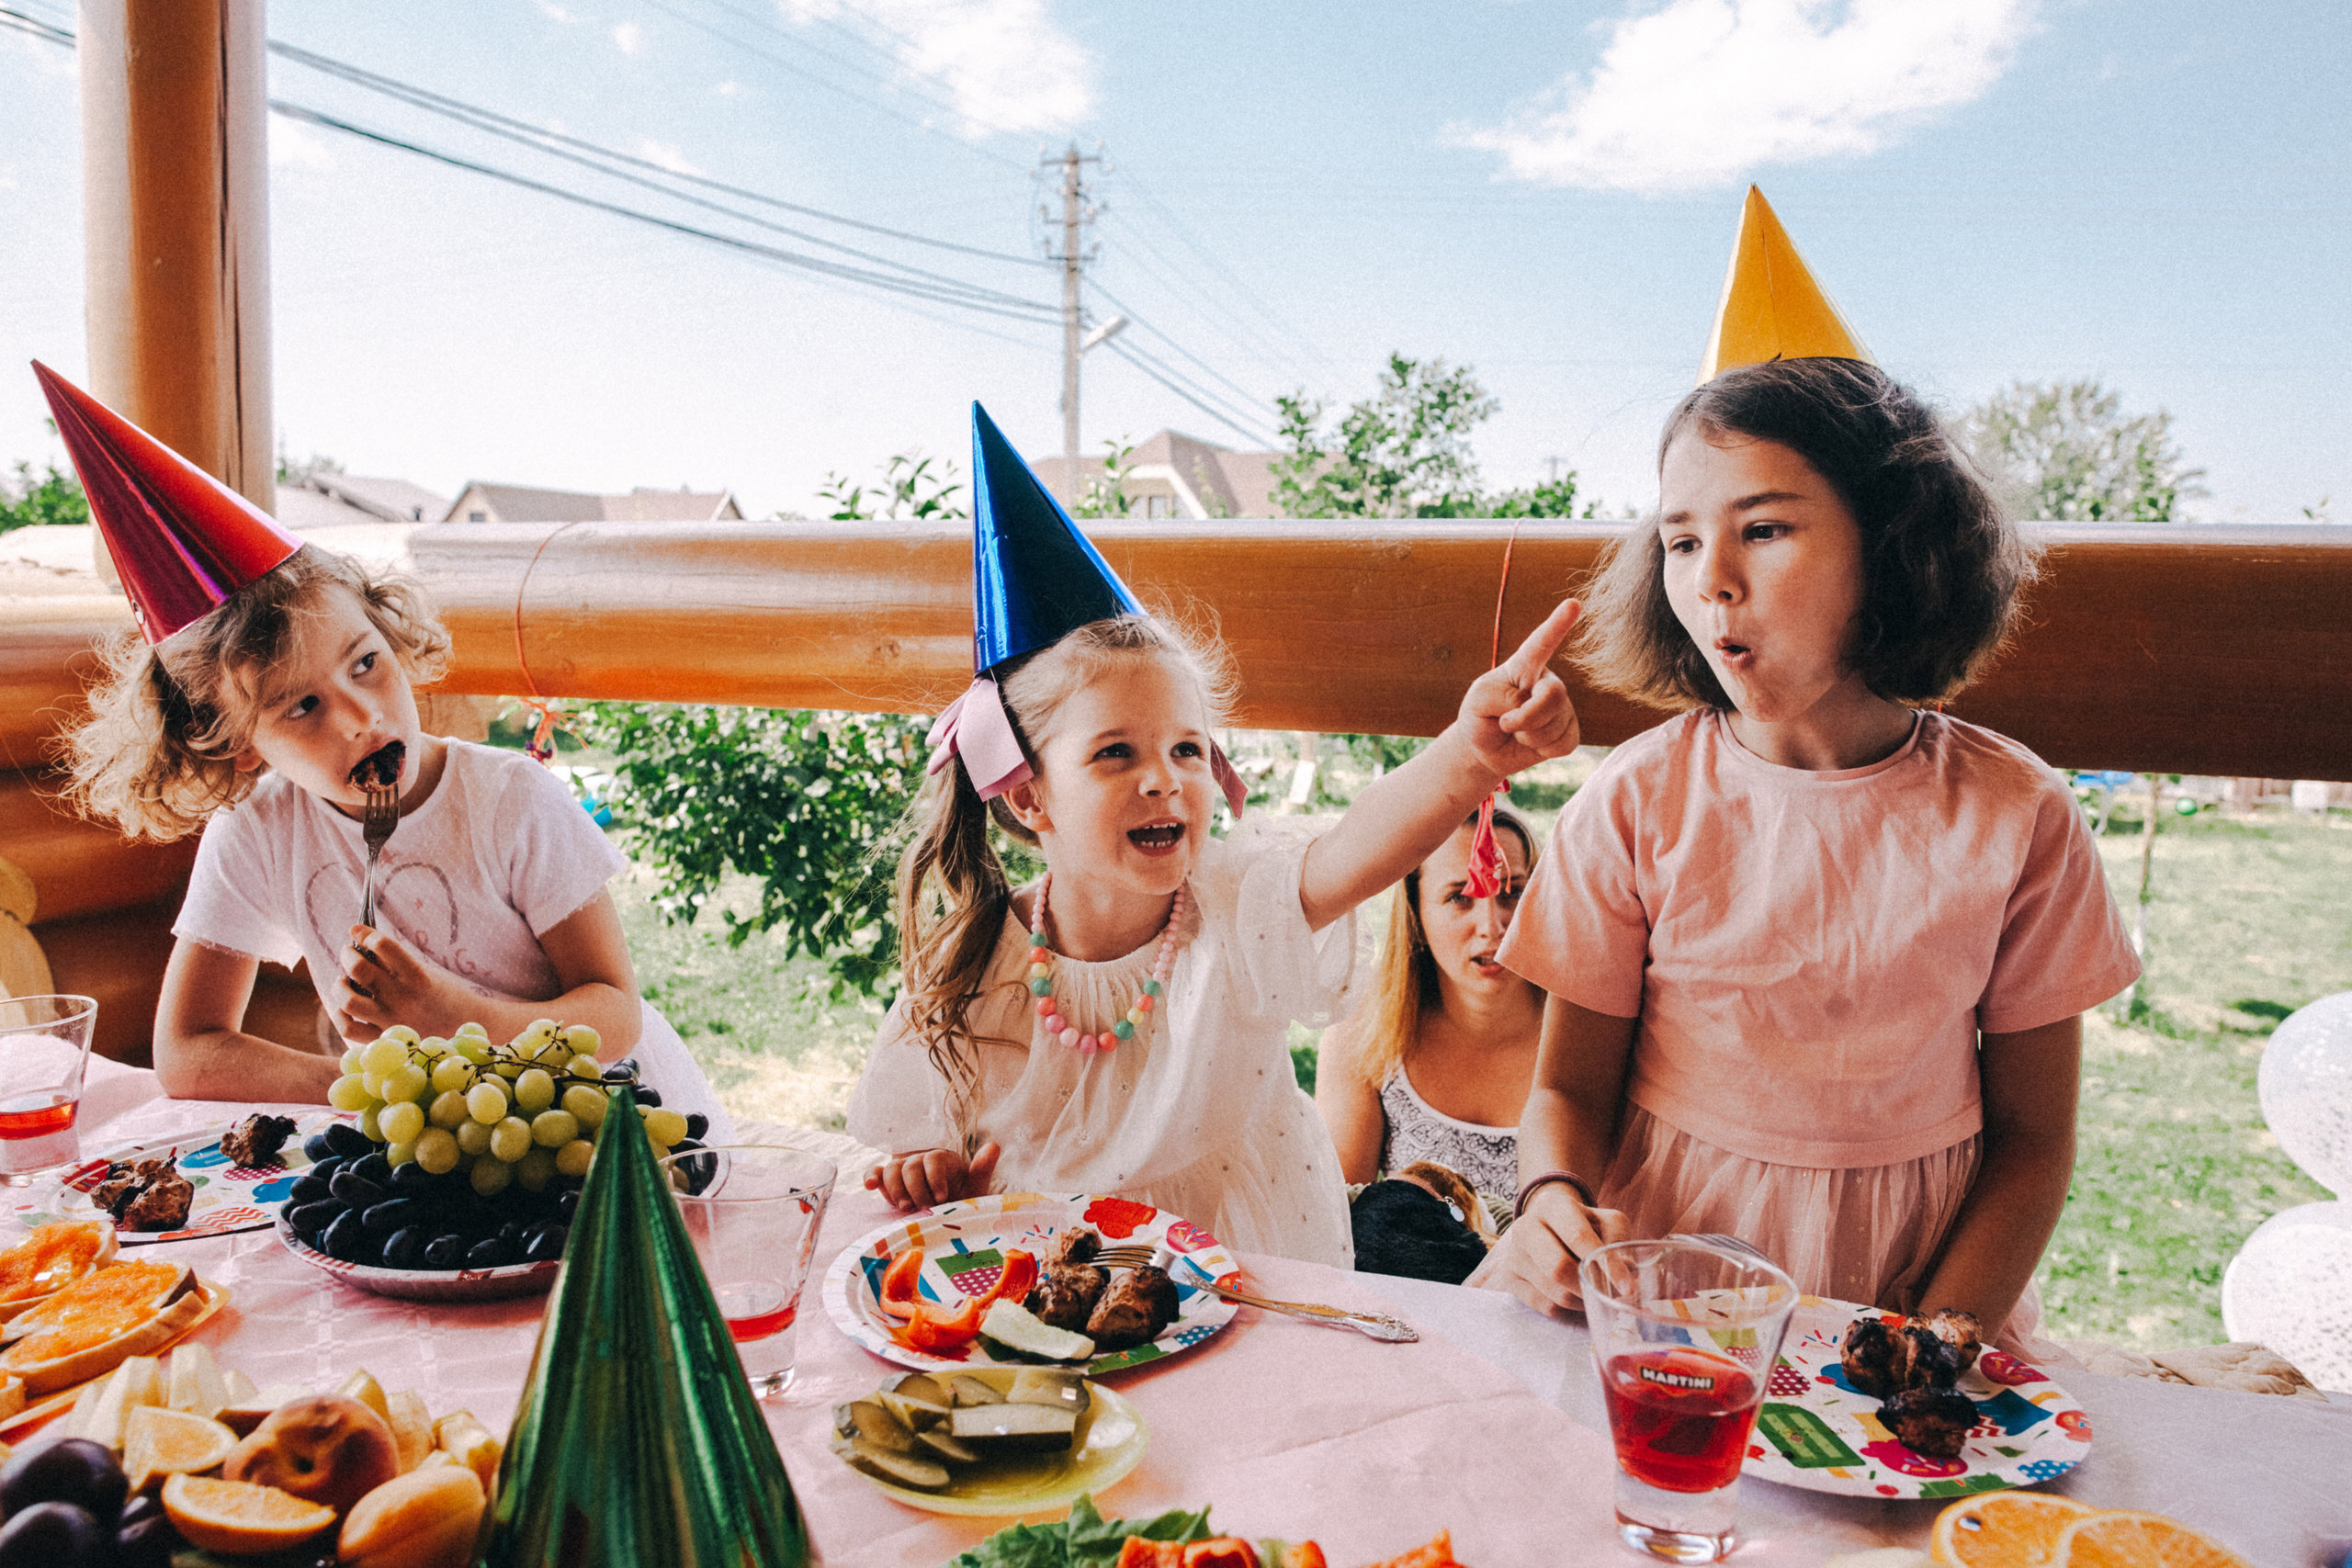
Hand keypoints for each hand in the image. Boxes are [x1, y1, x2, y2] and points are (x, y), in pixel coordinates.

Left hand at [334, 925, 476, 1042]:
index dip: (365, 933)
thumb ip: (397, 963)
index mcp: (419, 977)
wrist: (467, 1028)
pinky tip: (344, 1005)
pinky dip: (340, 1015)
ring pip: (347, 999)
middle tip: (348, 952)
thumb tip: (363, 946)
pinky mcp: (384, 1039)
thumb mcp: (428, 973)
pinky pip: (349, 1029)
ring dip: (340, 984)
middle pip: (359, 969)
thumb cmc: (447, 995)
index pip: (384, 946)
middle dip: (347, 954)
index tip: (357, 930)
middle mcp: (403, 999)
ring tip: (344, 979)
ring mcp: (391, 1021)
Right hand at [864, 1143, 1001, 1209]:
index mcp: (942, 1160)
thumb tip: (993, 1145)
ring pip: (891, 1169)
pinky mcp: (888, 1184)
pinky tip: (869, 1186)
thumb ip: (981, 1169)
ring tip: (906, 1208)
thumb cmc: (961, 1204)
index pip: (933, 1159)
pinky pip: (876, 1174)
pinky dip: (871, 1177)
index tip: (941, 1198)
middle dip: (916, 1188)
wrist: (945, 1222)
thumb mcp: (974, 1190)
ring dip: (895, 1188)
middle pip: (910, 1165)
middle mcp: (920, 1162)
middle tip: (923, 1208)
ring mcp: (902, 1172)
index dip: (935, 1177)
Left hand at [1454, 599, 1582, 779]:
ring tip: (1515, 732)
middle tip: (1505, 725)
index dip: (1558, 624)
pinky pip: (1563, 743)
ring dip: (1528, 737)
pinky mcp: (1569, 730)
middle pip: (1554, 695)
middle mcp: (1547, 681)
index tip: (1573, 604)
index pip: (1542, 643)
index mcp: (1524, 666)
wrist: (1485, 749)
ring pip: (1555, 724)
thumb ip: (1503, 698)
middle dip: (1528, 717)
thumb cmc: (1480, 717)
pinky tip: (1531, 743)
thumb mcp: (1478, 702)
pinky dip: (1541, 750)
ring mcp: (1562, 706)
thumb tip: (1530, 708)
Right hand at [1466, 1183, 1630, 1316]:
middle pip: (1558, 1268)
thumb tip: (1628, 1271)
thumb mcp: (1606, 1221)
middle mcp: (1526, 1228)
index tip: (1629, 1287)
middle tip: (1611, 1295)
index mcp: (1552, 1206)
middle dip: (1590, 1287)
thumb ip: (1618, 1241)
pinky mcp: (1510, 1279)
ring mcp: (1514, 1255)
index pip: (1578, 1237)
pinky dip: (1568, 1310)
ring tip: (1596, 1294)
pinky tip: (1578, 1298)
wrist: (1547, 1223)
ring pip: (1554, 1293)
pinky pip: (1544, 1306)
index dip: (1606, 1265)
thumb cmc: (1582, 1223)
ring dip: (1583, 1301)